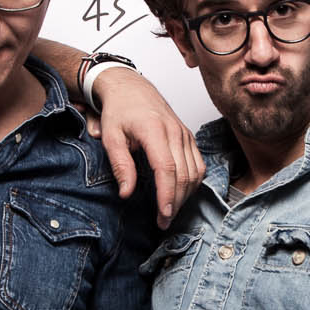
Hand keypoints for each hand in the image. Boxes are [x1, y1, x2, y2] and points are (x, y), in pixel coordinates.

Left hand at [90, 67, 202, 225]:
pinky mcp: (188, 137)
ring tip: (170, 212)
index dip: (167, 194)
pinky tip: (180, 194)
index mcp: (154, 130)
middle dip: (175, 202)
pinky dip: (192, 183)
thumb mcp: (111, 137)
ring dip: (185, 196)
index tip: (163, 214)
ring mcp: (185, 134)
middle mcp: (175, 131)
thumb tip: (127, 193)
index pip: (167, 168)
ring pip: (195, 172)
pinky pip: (198, 165)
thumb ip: (120, 165)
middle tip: (163, 222)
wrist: (131, 88)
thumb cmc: (120, 111)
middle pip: (184, 174)